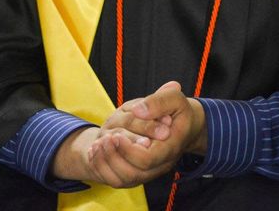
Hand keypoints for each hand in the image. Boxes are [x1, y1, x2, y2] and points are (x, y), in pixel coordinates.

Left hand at [85, 81, 206, 185]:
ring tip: (97, 144)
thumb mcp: (174, 98)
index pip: (146, 159)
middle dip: (114, 157)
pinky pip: (117, 180)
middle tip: (104, 138)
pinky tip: (96, 151)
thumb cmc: (177, 111)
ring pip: (122, 180)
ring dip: (106, 164)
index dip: (128, 149)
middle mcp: (160, 165)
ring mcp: (149, 172)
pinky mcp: (138, 172)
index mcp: (170, 148)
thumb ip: (159, 102)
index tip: (117, 135)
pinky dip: (103, 168)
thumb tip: (139, 111)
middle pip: (133, 174)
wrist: (182, 125)